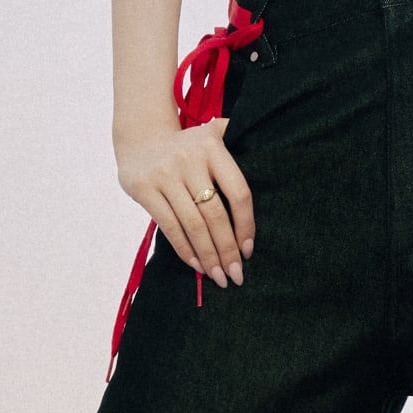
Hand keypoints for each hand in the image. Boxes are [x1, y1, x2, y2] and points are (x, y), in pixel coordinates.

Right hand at [115, 115, 254, 284]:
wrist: (140, 140)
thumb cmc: (187, 149)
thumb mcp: (213, 136)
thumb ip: (239, 144)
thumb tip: (272, 165)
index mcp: (212, 147)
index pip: (238, 193)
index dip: (246, 225)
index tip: (248, 250)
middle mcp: (189, 159)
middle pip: (215, 214)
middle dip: (227, 250)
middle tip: (236, 275)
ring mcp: (165, 174)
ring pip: (193, 225)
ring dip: (208, 256)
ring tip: (218, 276)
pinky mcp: (144, 188)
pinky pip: (169, 226)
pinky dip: (185, 249)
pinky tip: (196, 264)